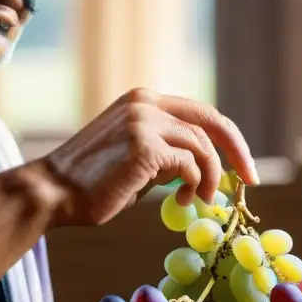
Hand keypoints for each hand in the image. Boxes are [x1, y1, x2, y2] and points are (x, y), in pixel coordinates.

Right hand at [41, 88, 257, 227]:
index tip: (242, 166)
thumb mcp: (133, 156)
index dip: (227, 138)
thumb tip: (201, 166)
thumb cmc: (89, 183)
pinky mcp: (145, 147)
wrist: (52, 192)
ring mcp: (144, 122)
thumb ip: (164, 152)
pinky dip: (195, 185)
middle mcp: (145, 103)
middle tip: (249, 181)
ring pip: (202, 148)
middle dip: (236, 153)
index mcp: (141, 99)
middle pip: (210, 122)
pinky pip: (189, 166)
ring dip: (209, 179)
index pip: (199, 112)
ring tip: (199, 202)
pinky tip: (182, 202)